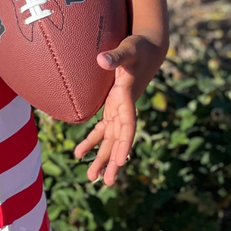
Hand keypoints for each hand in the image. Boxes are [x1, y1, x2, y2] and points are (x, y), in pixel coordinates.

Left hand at [71, 31, 166, 186]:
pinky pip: (103, 129)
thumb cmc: (139, 47)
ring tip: (91, 177)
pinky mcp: (114, 106)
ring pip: (111, 139)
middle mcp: (126, 108)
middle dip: (113, 161)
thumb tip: (101, 59)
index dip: (124, 143)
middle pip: (119, 140)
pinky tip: (81, 154)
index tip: (121, 161)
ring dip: (102, 157)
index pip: (128, 126)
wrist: (150, 47)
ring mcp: (120, 109)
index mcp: (129, 98)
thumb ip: (115, 55)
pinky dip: (94, 141)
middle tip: (105, 182)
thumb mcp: (128, 49)